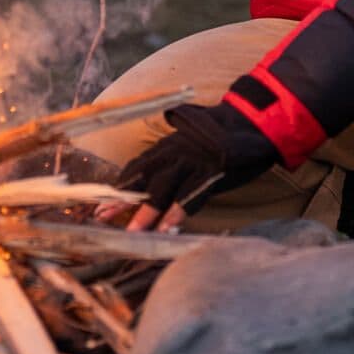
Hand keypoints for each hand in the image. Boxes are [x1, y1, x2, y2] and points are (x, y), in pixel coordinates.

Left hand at [98, 102, 275, 231]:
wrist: (254, 121)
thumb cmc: (223, 135)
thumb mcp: (190, 143)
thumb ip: (171, 156)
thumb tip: (154, 172)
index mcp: (167, 146)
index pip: (136, 168)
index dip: (118, 187)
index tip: (99, 206)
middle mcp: (174, 152)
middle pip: (142, 178)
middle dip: (121, 200)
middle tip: (101, 219)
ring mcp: (192, 161)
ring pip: (162, 188)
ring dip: (146, 212)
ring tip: (133, 233)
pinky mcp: (211, 170)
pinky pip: (191, 194)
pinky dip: (179, 210)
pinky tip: (169, 227)